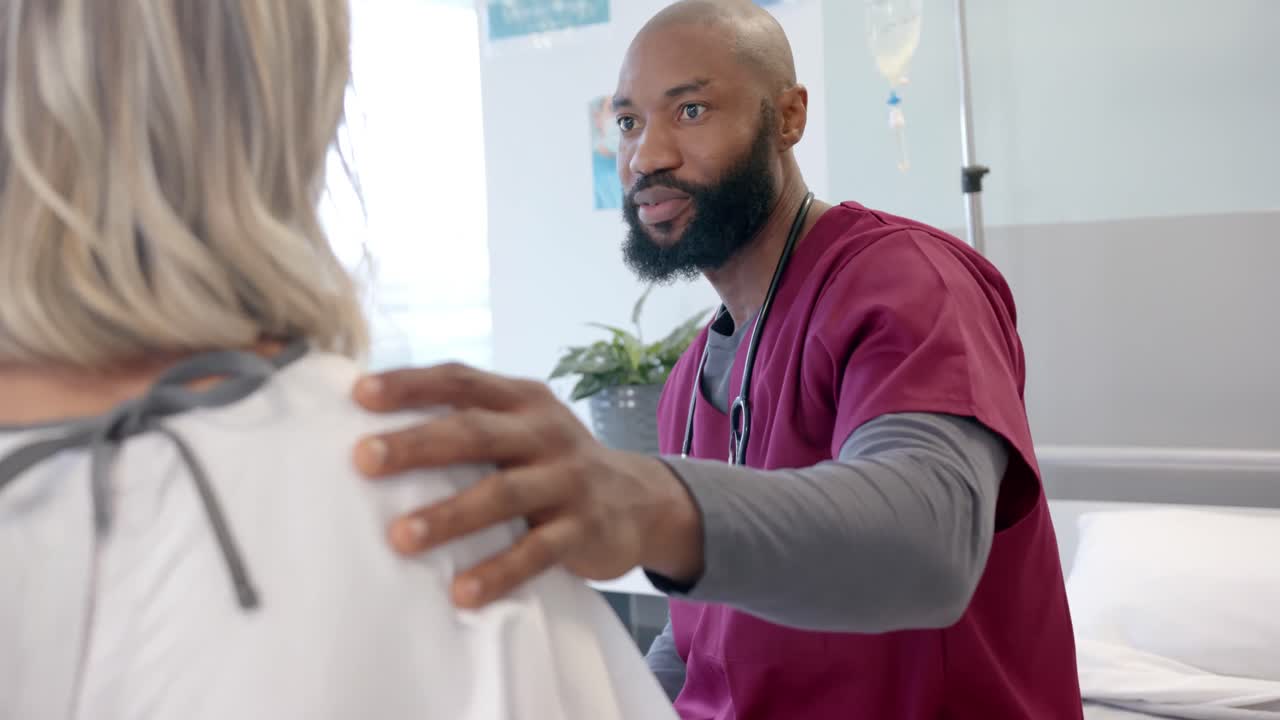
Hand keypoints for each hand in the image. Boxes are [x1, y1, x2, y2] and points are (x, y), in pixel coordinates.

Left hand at [351, 363, 703, 608]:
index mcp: (522, 400)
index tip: (360, 394)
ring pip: (504, 493)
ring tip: (401, 538)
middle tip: (364, 459)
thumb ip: (471, 421)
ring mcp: (568, 480)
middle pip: (476, 433)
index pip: (461, 380)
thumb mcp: (524, 427)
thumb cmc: (556, 462)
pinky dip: (499, 572)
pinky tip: (462, 593)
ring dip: (450, 515)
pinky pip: (538, 552)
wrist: (644, 500)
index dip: (412, 385)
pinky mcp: (585, 528)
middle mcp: (545, 432)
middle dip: (417, 444)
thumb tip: (376, 431)